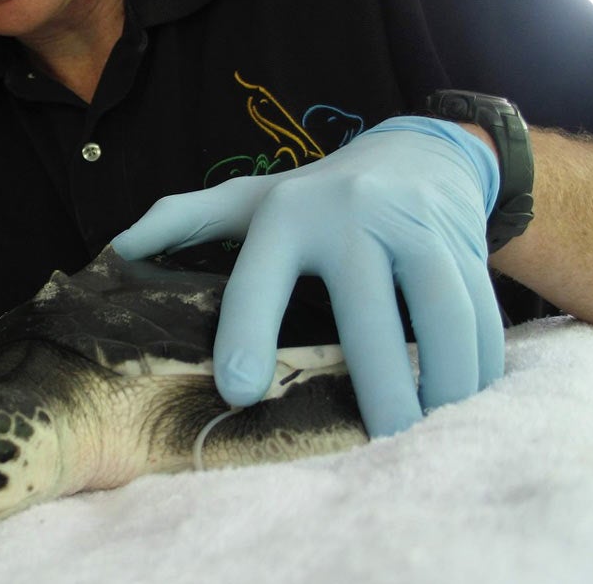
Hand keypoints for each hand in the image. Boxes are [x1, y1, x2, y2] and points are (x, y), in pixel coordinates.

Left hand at [112, 116, 504, 436]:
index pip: (260, 276)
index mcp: (285, 213)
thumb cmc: (316, 192)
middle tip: (375, 440)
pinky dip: (479, 365)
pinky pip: (481, 314)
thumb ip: (180, 221)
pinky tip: (462, 395)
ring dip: (440, 383)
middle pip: (367, 316)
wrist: (417, 152)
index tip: (238, 392)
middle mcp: (351, 217)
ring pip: (441, 316)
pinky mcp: (464, 242)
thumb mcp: (246, 198)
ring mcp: (414, 227)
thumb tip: (112, 255)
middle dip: (375, 387)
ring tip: (425, 424)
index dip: (246, 332)